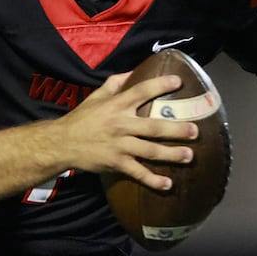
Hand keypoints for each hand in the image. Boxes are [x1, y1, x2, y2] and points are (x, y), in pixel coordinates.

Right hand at [59, 71, 197, 191]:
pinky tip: (168, 184)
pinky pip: (137, 173)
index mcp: (117, 105)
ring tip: (189, 155)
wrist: (62, 143)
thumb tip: (134, 71)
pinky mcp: (116, 163)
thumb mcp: (96, 96)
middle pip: (153, 126)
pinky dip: (152, 180)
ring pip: (150, 151)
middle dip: (176, 129)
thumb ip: (116, 82)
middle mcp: (120, 125)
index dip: (160, 85)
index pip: (141, 91)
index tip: (179, 82)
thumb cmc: (82, 118)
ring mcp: (119, 146)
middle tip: (195, 131)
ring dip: (171, 154)